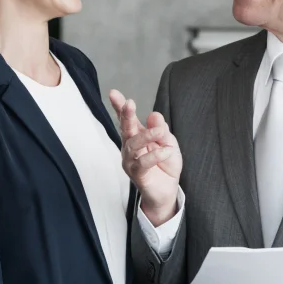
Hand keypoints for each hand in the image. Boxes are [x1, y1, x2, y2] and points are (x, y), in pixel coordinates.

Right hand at [109, 89, 181, 225]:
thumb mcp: (169, 143)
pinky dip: (155, 155)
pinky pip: (143, 162)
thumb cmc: (165, 165)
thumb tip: (154, 115)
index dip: (120, 107)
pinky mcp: (136, 174)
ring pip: (133, 144)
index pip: (127, 120)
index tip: (113, 93)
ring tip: (161, 132)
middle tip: (129, 103)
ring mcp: (130, 160)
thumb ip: (162, 131)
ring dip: (147, 135)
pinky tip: (166, 151)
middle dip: (126, 115)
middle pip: (125, 129)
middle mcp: (130, 147)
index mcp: (137, 136)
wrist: (167, 191)